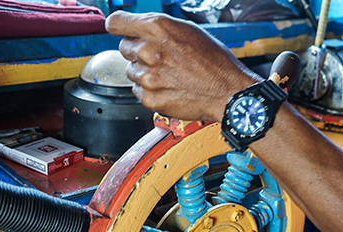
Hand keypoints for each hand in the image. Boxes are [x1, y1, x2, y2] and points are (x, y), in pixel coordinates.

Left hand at [105, 11, 260, 121]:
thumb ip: (160, 29)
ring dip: (145, 72)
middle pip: (124, 47)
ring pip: (131, 71)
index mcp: (158, 28)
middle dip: (138, 51)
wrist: (226, 92)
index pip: (116, 22)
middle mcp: (148, 50)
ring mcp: (147, 76)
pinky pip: (137, 90)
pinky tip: (168, 86)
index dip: (119, 26)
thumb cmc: (214, 62)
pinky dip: (149, 89)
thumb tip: (141, 29)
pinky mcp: (149, 98)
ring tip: (169, 74)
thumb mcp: (189, 31)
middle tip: (160, 57)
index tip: (121, 30)